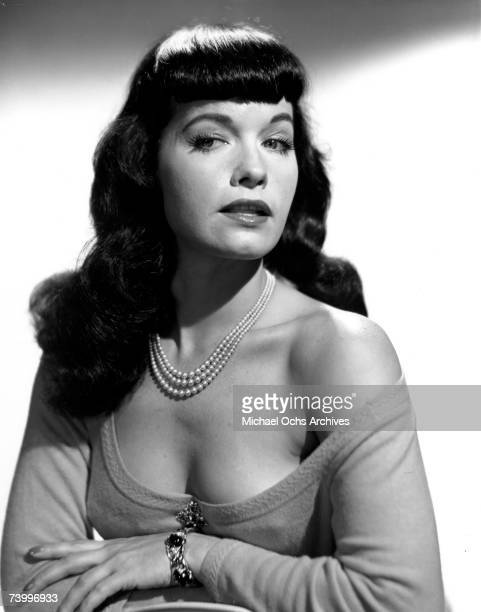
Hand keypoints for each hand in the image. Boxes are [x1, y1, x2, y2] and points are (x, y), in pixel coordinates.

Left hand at [24, 534, 171, 611]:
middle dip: (46, 573)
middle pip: (70, 560)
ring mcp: (118, 560)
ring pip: (82, 581)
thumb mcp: (136, 554)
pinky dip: (87, 605)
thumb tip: (105, 575)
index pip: (76, 544)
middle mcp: (111, 550)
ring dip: (67, 601)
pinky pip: (100, 592)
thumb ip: (118, 561)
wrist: (186, 550)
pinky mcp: (127, 573)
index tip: (32, 552)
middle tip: (25, 588)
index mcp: (111, 545)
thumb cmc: (164, 553)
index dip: (53, 548)